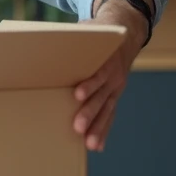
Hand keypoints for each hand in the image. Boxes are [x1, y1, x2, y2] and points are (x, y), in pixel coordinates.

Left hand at [72, 36, 135, 150]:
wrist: (127, 35)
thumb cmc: (99, 32)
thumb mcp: (88, 30)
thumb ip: (73, 36)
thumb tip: (48, 38)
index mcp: (107, 59)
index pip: (98, 74)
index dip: (89, 84)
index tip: (77, 95)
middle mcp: (113, 76)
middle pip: (101, 96)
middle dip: (89, 112)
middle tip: (77, 126)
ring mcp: (115, 87)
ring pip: (107, 110)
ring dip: (98, 128)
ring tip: (89, 144)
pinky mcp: (114, 95)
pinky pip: (110, 115)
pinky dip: (104, 130)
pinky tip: (97, 145)